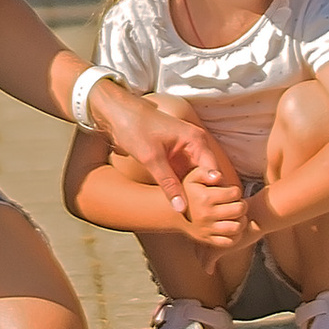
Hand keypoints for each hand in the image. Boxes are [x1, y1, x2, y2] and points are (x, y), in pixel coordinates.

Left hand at [94, 84, 232, 208]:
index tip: (209, 212)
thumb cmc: (134, 127)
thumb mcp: (151, 158)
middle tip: (203, 217)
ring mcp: (184, 152)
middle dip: (204, 195)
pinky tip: (179, 204)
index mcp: (196, 140)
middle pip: (207, 177)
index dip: (213, 192)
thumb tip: (182, 208)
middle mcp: (194, 145)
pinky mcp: (173, 157)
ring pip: (195, 178)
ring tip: (193, 215)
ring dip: (192, 193)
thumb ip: (168, 184)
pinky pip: (183, 176)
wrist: (115, 111)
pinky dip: (182, 188)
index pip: (214, 172)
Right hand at [180, 166, 251, 251]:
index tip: (230, 192)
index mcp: (205, 197)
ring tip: (235, 215)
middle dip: (241, 204)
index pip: (235, 193)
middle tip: (235, 203)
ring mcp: (208, 229)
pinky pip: (230, 241)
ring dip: (241, 220)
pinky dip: (235, 234)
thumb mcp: (193, 177)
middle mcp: (207, 214)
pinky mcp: (208, 240)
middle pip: (239, 210)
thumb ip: (205, 172)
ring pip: (237, 227)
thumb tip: (219, 176)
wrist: (173, 213)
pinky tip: (230, 225)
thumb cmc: (188, 191)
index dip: (236, 191)